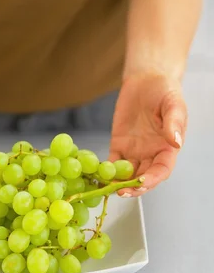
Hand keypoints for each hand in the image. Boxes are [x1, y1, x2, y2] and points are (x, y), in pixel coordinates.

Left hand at [109, 73, 186, 196]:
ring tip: (107, 188)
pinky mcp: (119, 144)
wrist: (147, 79)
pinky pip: (112, 162)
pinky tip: (98, 175)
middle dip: (132, 187)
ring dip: (118, 184)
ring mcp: (135, 151)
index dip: (152, 179)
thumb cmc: (165, 91)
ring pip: (126, 174)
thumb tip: (174, 142)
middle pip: (143, 177)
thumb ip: (173, 123)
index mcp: (168, 148)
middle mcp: (151, 154)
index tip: (141, 182)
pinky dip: (105, 171)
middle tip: (120, 192)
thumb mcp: (173, 104)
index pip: (161, 170)